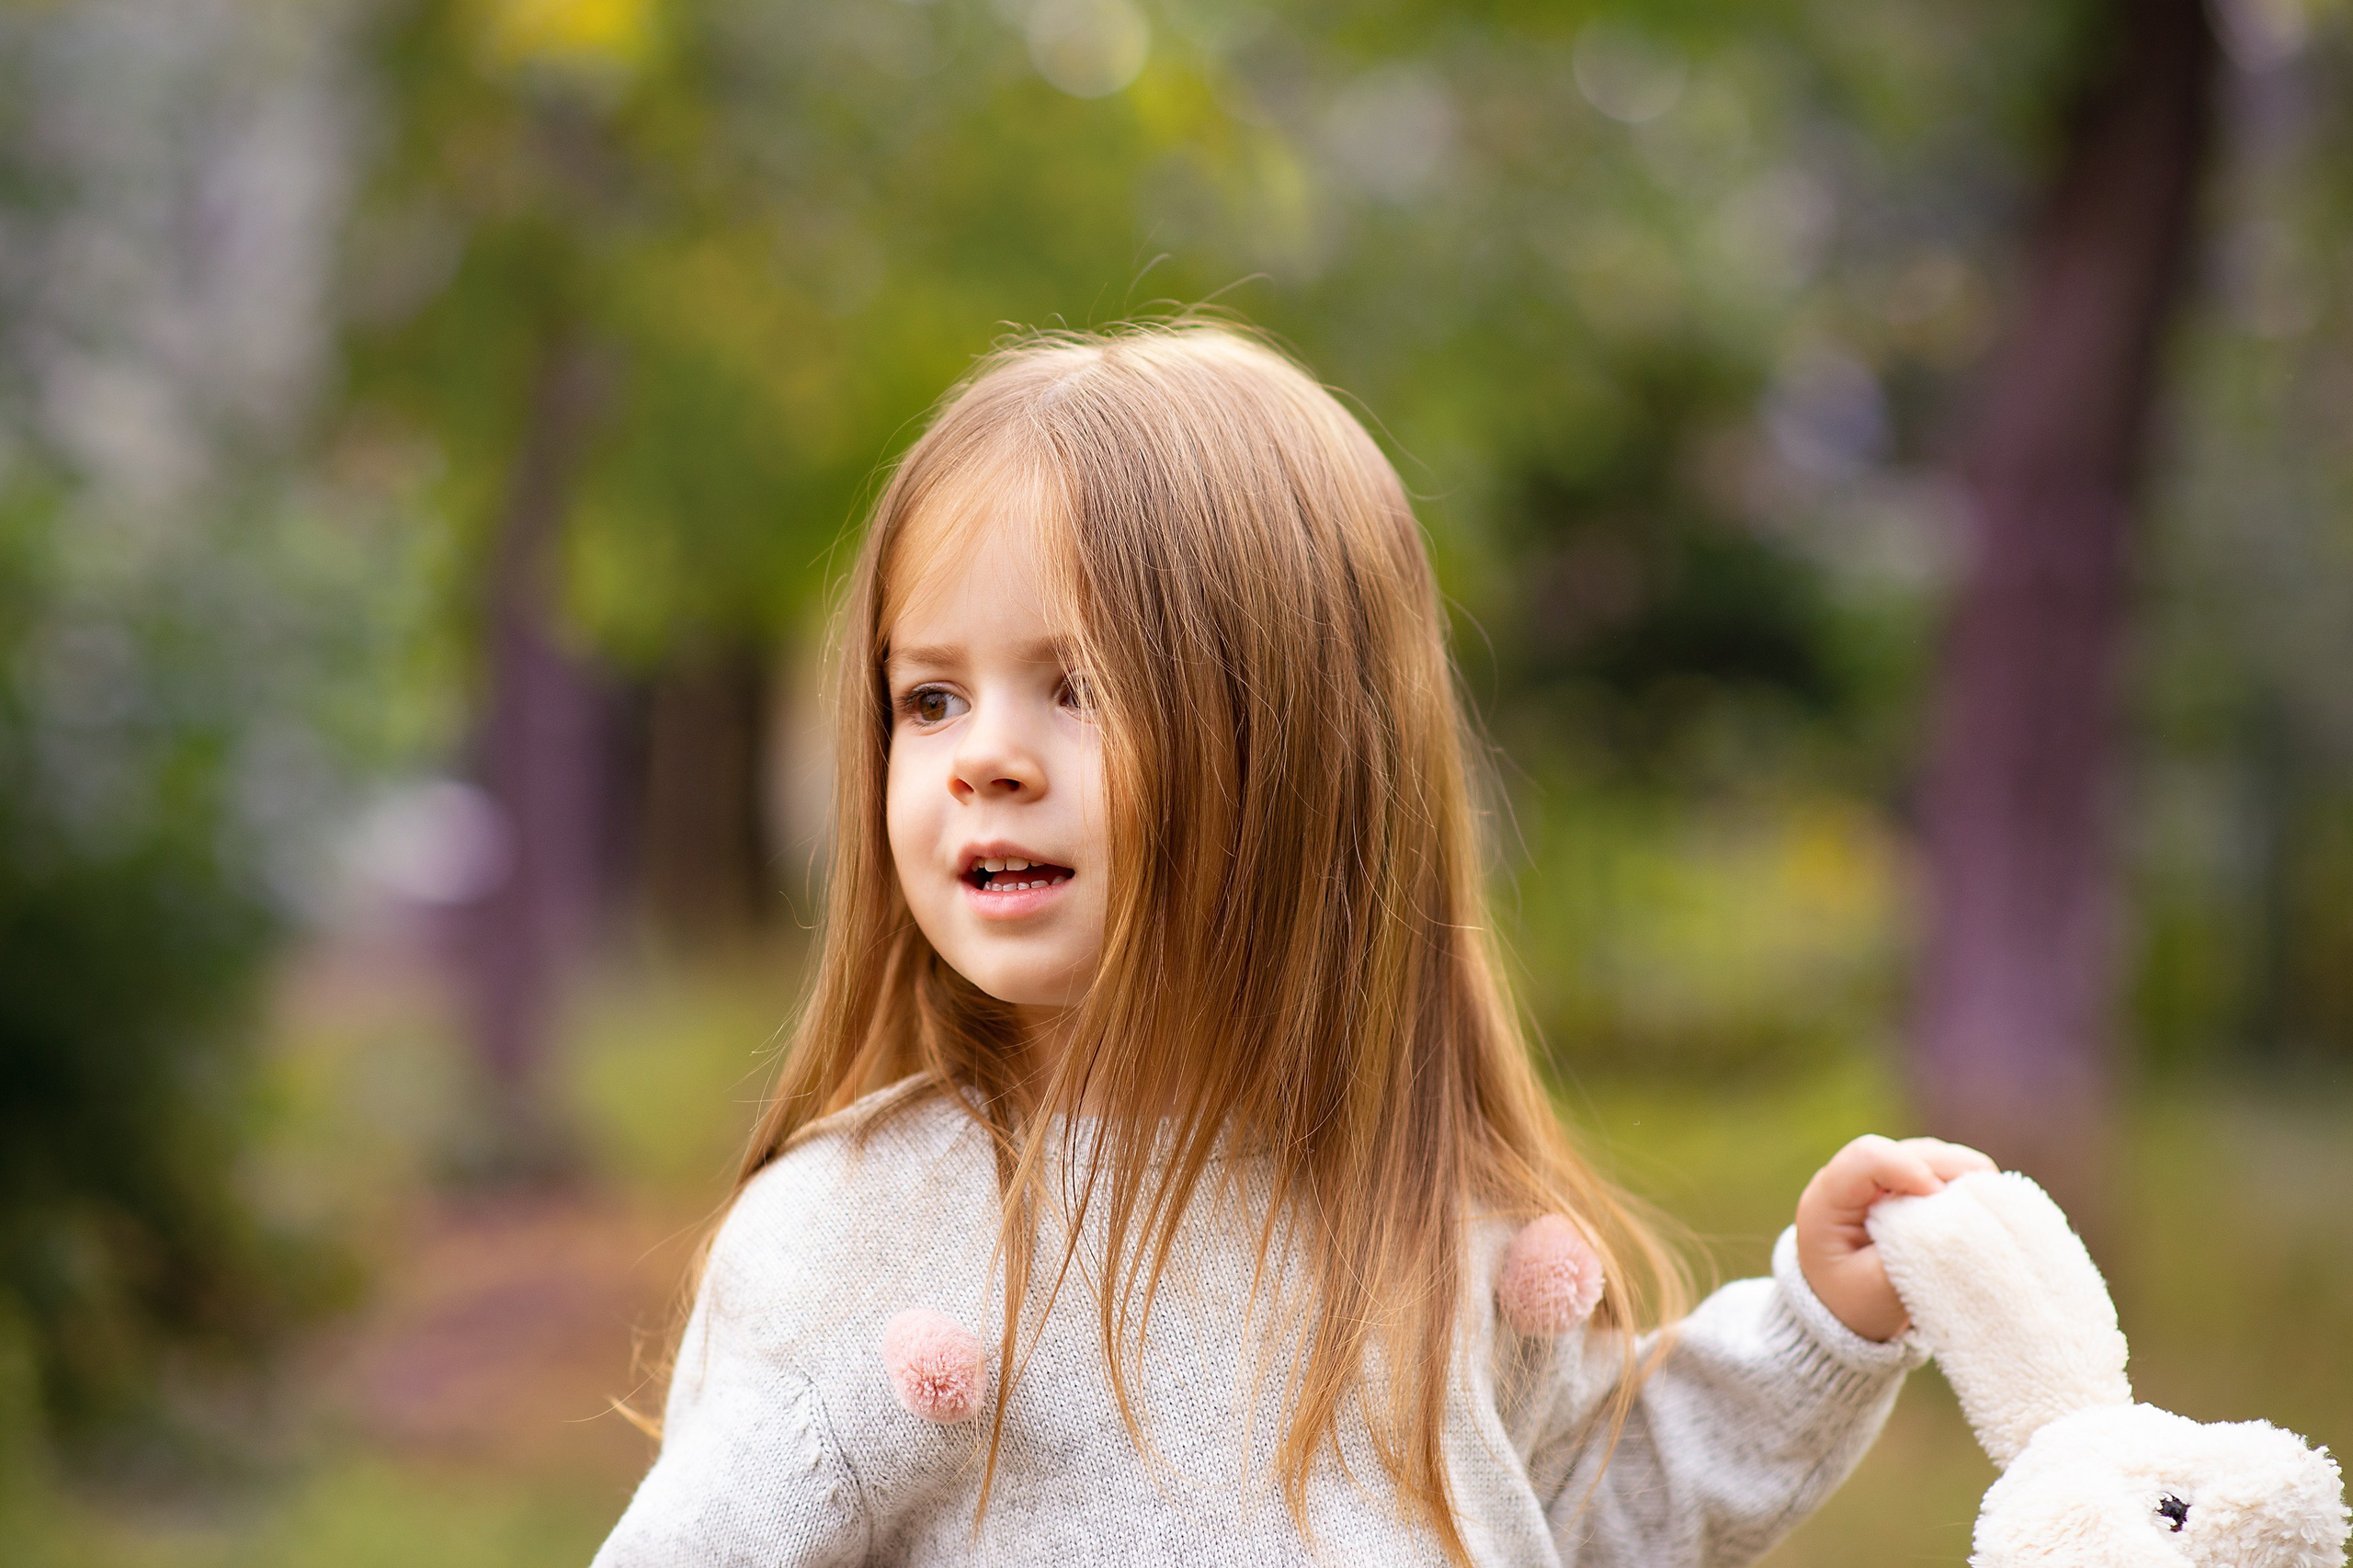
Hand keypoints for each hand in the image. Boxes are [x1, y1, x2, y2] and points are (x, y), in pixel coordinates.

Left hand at [1794, 1134, 1995, 1341]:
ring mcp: (1879, 1179)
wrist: (1844, 1308)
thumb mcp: (1875, 1290)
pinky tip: (1983, 1206)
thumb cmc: (1854, 1302)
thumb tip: (1957, 1226)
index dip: (1909, 1170)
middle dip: (1949, 1169)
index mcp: (1827, 1200)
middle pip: (1905, 1150)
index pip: (1867, 1158)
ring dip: (1961, 1174)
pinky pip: (1939, 1169)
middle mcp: (1850, 1179)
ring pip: (1928, 1154)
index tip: (1940, 1200)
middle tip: (1982, 1202)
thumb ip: (1909, 1255)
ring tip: (1987, 1205)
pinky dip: (1963, 1182)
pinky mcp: (1903, 1185)